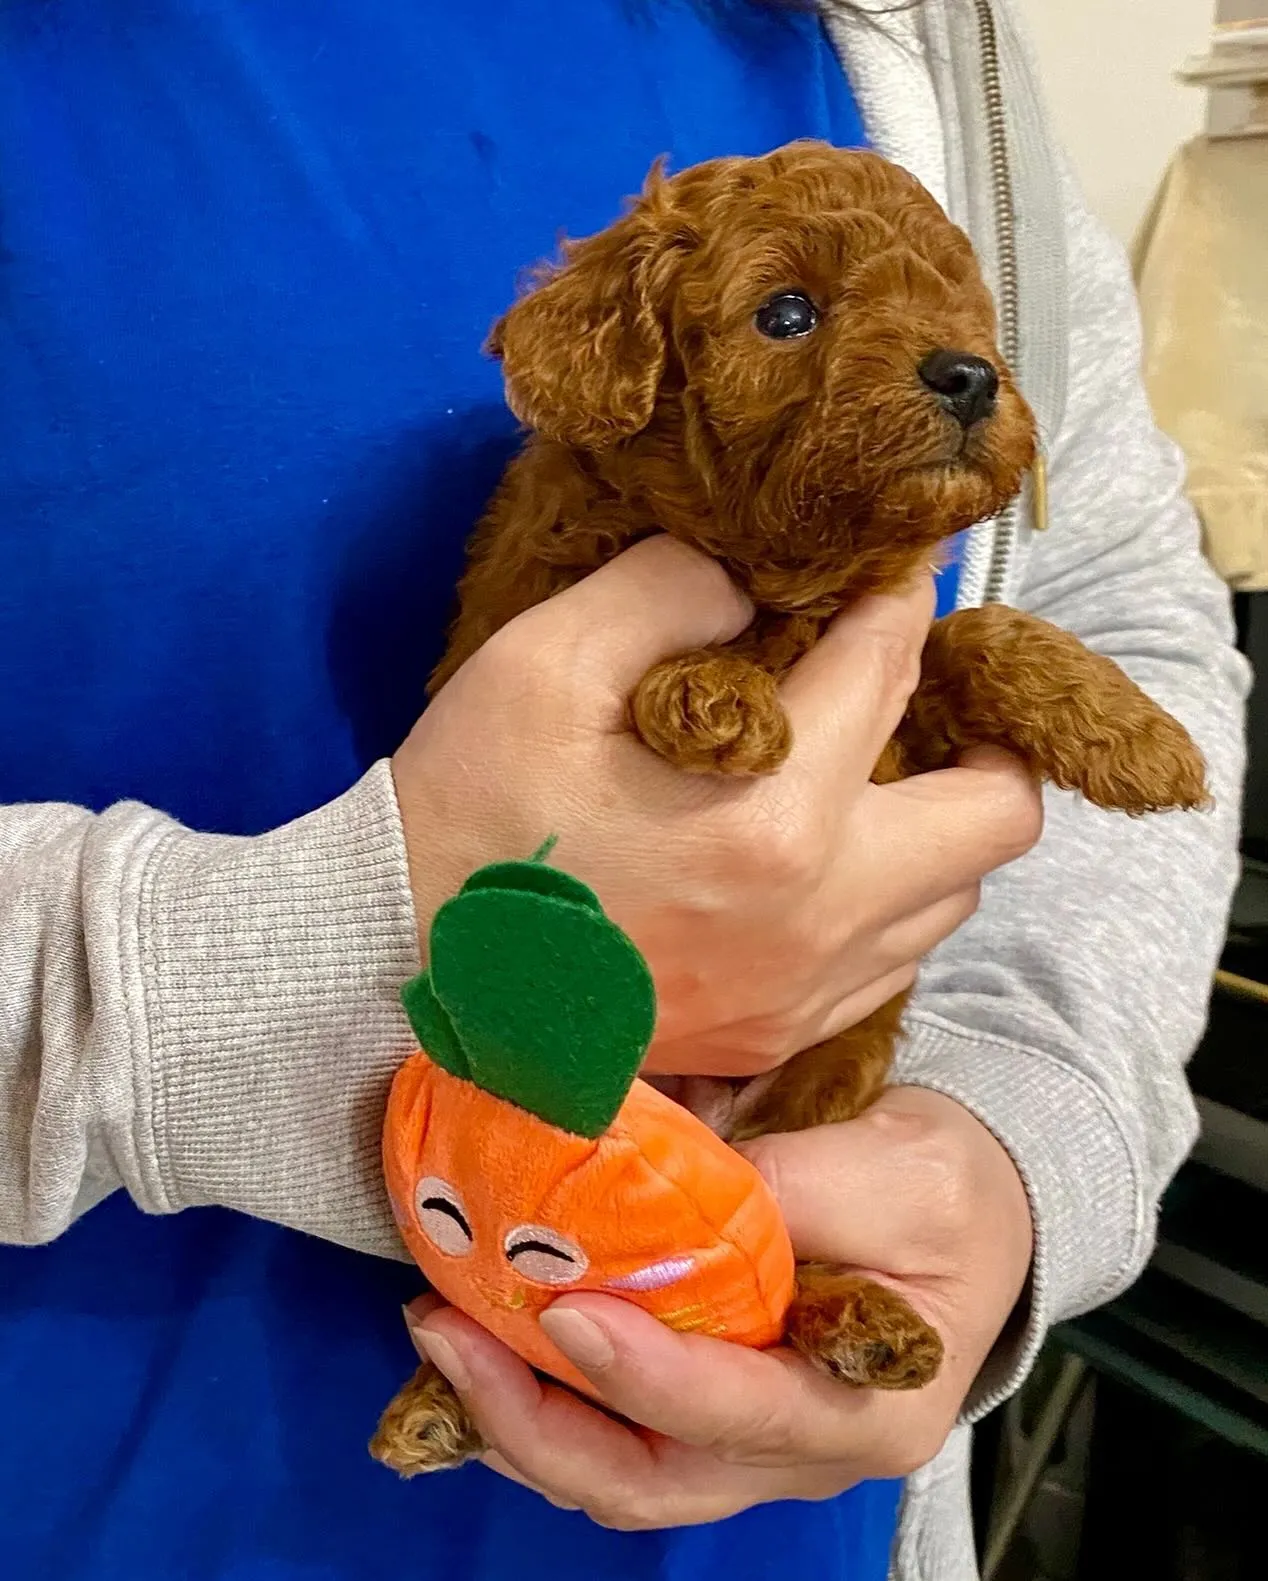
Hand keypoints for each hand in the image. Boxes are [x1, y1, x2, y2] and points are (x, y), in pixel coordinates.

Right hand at [393, 537, 1041, 1075]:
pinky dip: (887, 903)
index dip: (902, 595)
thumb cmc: (468, 810)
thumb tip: (750, 587)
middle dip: (979, 735)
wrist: (399, 965)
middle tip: (920, 695)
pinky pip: (892, 964)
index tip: (895, 566)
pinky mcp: (777, 1035)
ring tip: (866, 778)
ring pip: (955, 897)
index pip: (890, 666)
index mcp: (774, 811)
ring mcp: (806, 989)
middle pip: (996, 814)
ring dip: (932, 824)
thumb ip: (667, 588)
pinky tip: (820, 865)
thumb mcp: (543, 662)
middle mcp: (820, 912)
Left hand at [406, 1087, 1033, 1527]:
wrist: (976, 1208)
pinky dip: (544, 1398)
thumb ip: (799, 1186)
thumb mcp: (904, 1169)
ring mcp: (754, 1444)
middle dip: (536, 1422)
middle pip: (652, 1480)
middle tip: (447, 1332)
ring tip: (443, 1332)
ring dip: (520, 1415)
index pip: (739, 1413)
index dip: (646, 1374)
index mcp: (869, 1408)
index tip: (566, 1310)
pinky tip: (490, 1337)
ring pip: (619, 1471)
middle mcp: (802, 1453)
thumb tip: (675, 1194)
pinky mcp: (717, 1411)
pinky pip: (617, 1433)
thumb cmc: (952, 1189)